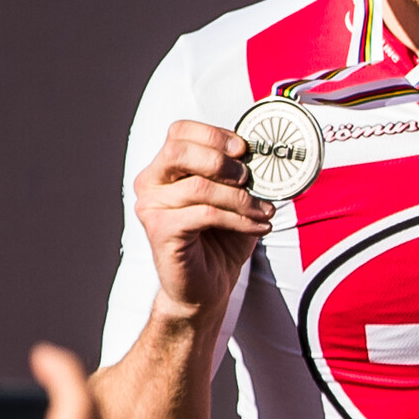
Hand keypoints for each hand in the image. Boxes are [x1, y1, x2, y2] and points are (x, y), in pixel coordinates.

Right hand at [130, 118, 273, 323]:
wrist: (207, 286)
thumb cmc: (220, 240)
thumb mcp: (235, 199)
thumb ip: (241, 176)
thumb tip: (267, 156)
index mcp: (166, 168)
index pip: (180, 131)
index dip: (214, 135)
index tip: (244, 149)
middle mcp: (151, 182)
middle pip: (179, 150)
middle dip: (221, 160)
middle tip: (248, 179)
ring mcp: (152, 206)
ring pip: (200, 187)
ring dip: (241, 198)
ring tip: (263, 212)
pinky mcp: (160, 230)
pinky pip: (205, 214)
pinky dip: (238, 219)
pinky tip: (256, 227)